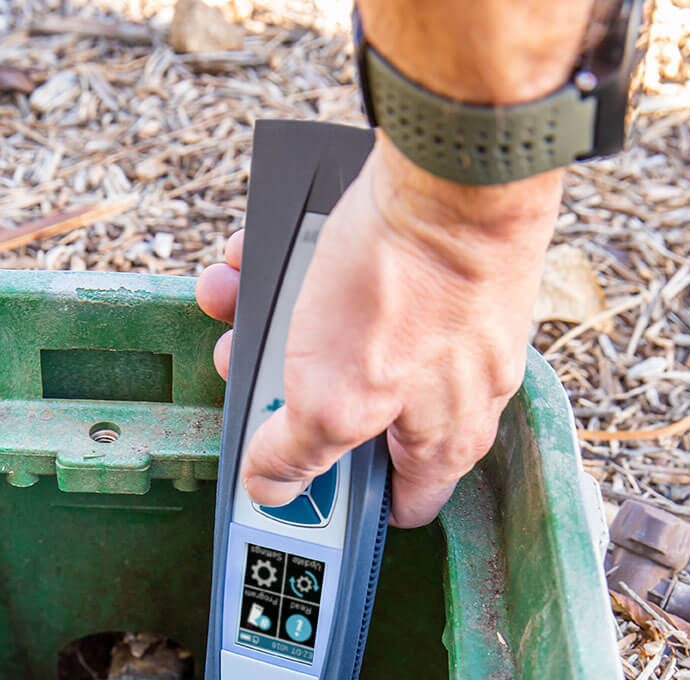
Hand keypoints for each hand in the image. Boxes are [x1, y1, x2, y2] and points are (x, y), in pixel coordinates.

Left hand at [196, 136, 560, 526]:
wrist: (456, 162)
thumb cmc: (409, 288)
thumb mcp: (333, 399)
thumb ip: (299, 454)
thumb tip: (272, 489)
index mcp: (445, 440)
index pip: (401, 506)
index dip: (344, 506)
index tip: (295, 490)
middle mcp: (456, 388)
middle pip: (355, 417)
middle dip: (287, 395)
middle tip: (243, 373)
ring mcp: (447, 324)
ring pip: (344, 343)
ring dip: (277, 326)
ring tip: (233, 299)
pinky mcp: (431, 266)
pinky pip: (356, 282)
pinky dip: (302, 272)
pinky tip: (255, 254)